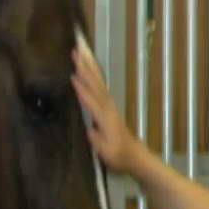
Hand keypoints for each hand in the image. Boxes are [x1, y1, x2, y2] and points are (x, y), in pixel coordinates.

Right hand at [70, 40, 137, 172]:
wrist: (135, 156)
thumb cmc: (118, 157)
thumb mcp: (106, 153)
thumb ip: (98, 140)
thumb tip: (89, 128)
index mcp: (106, 119)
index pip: (92, 101)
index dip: (83, 90)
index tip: (73, 76)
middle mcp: (108, 108)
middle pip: (96, 84)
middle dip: (86, 68)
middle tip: (76, 51)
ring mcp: (110, 105)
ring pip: (99, 82)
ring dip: (89, 67)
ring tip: (80, 53)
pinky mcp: (109, 106)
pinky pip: (100, 86)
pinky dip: (93, 75)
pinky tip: (87, 68)